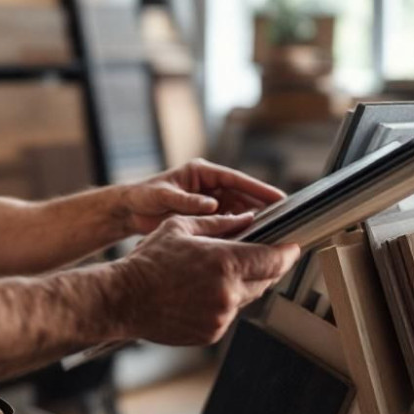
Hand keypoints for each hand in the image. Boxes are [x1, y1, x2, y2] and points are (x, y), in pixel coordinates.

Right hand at [110, 215, 299, 345]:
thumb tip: (246, 218)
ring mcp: (221, 316)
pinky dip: (224, 302)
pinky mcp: (212, 333)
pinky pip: (228, 314)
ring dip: (242, 285)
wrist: (124, 299)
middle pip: (265, 280)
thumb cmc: (148, 261)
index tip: (293, 248)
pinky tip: (203, 292)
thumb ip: (218, 223)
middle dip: (266, 267)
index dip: (288, 253)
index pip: (274, 260)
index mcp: (225, 263)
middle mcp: (228, 292)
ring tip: (219, 273)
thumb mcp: (181, 228)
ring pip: (247, 298)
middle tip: (260, 256)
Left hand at [118, 159, 286, 235]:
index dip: (258, 188)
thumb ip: (187, 201)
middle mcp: (209, 185)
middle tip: (283, 219)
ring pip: (237, 210)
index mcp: (202, 172)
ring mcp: (208, 201)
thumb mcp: (164, 196)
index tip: (279, 197)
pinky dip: (236, 231)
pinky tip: (247, 242)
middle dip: (261, 206)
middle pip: (242, 195)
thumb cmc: (144, 196)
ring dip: (251, 221)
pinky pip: (226, 223)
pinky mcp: (205, 216)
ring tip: (269, 232)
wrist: (130, 210)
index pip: (236, 179)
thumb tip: (212, 205)